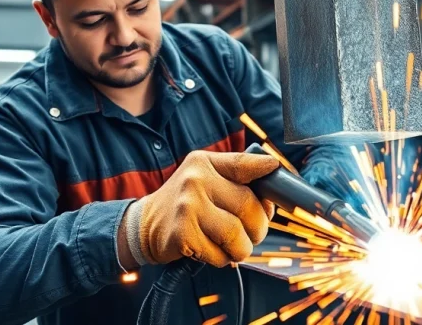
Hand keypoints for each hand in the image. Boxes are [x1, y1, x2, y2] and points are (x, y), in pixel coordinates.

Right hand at [137, 151, 277, 267]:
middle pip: (249, 206)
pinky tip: (208, 249)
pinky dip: (221, 259)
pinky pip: (220, 254)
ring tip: (229, 245)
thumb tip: (273, 190)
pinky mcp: (183, 234)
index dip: (264, 167)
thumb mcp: (203, 177)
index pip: (242, 163)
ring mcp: (188, 207)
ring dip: (241, 248)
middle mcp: (195, 180)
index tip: (276, 169)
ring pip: (238, 235)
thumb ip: (235, 177)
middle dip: (258, 227)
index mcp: (203, 163)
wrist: (145, 225)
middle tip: (250, 233)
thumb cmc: (185, 204)